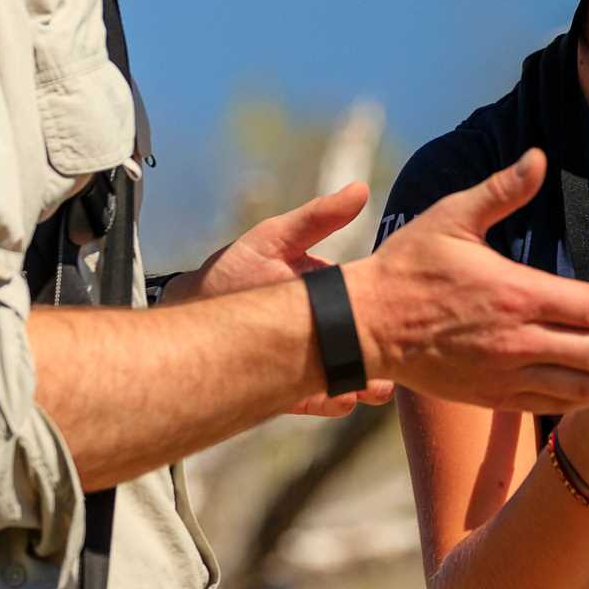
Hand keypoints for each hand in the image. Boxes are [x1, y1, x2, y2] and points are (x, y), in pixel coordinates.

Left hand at [165, 181, 393, 413]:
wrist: (189, 313)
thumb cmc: (231, 272)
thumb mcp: (274, 239)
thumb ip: (317, 219)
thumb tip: (362, 189)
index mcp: (327, 293)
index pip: (369, 299)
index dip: (387, 305)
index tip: (399, 310)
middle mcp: (324, 329)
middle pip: (364, 342)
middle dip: (382, 351)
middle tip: (396, 356)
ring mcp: (309, 360)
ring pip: (349, 374)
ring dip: (365, 380)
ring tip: (374, 385)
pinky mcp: (289, 389)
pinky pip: (318, 398)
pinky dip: (333, 398)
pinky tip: (341, 396)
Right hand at [344, 149, 588, 412]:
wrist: (364, 327)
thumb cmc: (408, 268)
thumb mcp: (451, 217)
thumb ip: (501, 190)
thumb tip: (537, 157)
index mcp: (514, 294)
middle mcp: (518, 341)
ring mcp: (508, 375)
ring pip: (587, 387)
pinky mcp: (497, 398)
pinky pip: (557, 404)